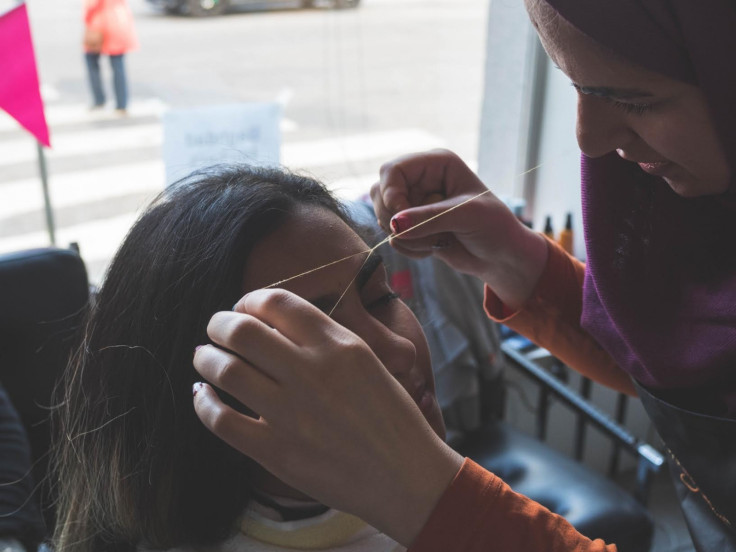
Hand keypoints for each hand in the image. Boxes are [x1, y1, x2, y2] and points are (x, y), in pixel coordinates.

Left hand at [192, 289, 462, 545]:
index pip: (278, 302)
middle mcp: (313, 373)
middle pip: (242, 331)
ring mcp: (292, 414)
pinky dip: (203, 403)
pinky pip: (222, 420)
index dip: (250, 299)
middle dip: (218, 323)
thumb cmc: (393, 419)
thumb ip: (327, 341)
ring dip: (206, 358)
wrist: (408, 478)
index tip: (242, 308)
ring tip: (204, 357)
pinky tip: (203, 396)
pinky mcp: (277, 452)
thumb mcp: (371, 363)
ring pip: (226, 371)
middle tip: (215, 328)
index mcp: (340, 346)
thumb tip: (275, 325)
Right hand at [371, 149, 547, 310]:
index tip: (400, 219)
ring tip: (438, 241)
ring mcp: (414, 204)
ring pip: (384, 218)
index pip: (392, 170)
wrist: (501, 256)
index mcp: (436, 164)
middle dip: (397, 219)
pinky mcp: (412, 227)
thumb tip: (393, 225)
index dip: (390, 194)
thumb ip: (428, 218)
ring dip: (407, 237)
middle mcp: (421, 180)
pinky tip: (434, 248)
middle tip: (424, 234)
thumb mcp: (466, 216)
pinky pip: (393, 238)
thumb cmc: (493, 227)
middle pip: (380, 193)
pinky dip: (409, 248)